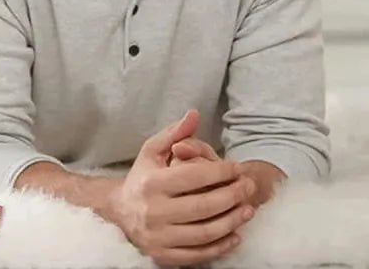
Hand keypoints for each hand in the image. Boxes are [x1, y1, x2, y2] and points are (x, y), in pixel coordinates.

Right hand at [112, 111, 255, 266]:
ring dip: (232, 221)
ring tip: (248, 209)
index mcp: (151, 182)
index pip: (193, 176)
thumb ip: (175, 133)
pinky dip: (221, 246)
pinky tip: (235, 234)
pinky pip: (199, 254)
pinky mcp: (164, 256)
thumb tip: (194, 114)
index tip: (237, 167)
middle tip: (249, 187)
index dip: (220, 171)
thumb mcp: (152, 151)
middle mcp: (154, 211)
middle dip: (232, 195)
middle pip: (203, 206)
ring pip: (205, 232)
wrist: (119, 211)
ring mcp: (159, 237)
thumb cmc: (141, 177)